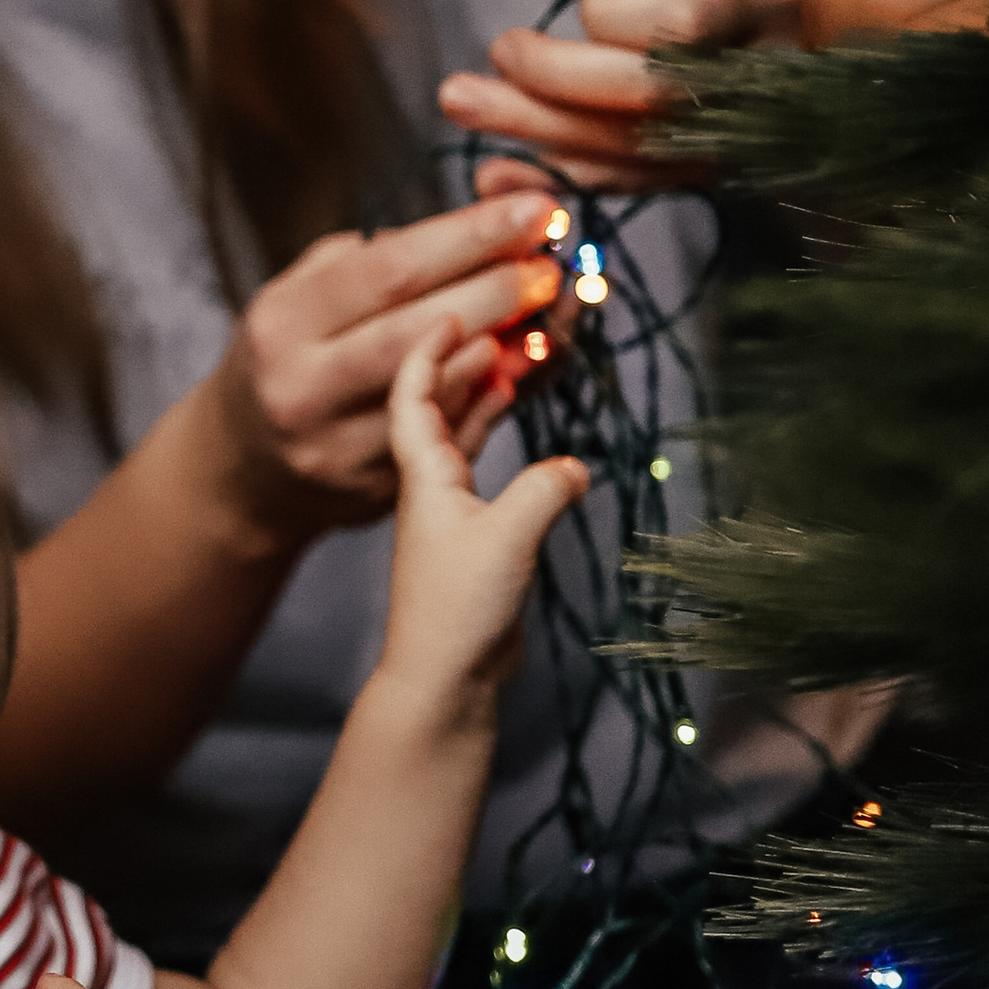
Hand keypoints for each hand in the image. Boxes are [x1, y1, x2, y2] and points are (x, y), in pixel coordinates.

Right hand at [216, 186, 571, 535]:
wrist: (243, 465)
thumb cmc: (288, 353)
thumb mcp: (300, 291)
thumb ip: (375, 256)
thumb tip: (480, 225)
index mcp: (283, 323)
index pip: (391, 269)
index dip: (471, 236)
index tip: (535, 210)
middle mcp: (304, 388)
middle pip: (421, 332)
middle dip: (500, 291)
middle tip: (552, 265)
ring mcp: (340, 447)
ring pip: (444, 393)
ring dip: (508, 346)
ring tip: (552, 309)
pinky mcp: (376, 490)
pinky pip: (453, 439)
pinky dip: (496, 397)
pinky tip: (523, 363)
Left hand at [375, 324, 588, 718]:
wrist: (443, 676)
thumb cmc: (457, 608)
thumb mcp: (507, 538)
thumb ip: (544, 492)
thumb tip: (576, 466)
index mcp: (425, 477)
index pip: (412, 396)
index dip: (426, 350)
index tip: (450, 312)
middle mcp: (433, 487)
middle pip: (439, 407)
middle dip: (462, 361)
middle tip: (495, 323)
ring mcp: (452, 512)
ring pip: (464, 436)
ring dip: (482, 396)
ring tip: (511, 358)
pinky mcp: (475, 538)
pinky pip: (487, 468)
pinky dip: (504, 440)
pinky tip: (529, 431)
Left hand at [438, 0, 807, 191]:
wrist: (782, 36)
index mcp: (763, 4)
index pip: (675, 23)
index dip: (613, 15)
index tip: (588, 3)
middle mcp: (753, 82)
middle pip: (644, 95)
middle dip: (553, 79)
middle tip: (495, 51)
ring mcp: (728, 138)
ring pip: (626, 149)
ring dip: (535, 131)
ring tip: (461, 104)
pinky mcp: (694, 176)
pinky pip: (621, 185)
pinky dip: (553, 180)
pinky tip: (494, 175)